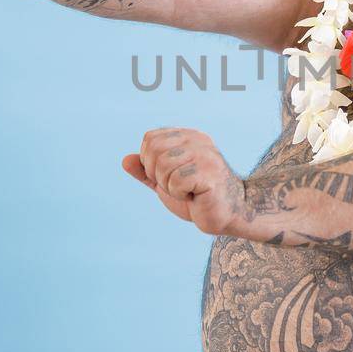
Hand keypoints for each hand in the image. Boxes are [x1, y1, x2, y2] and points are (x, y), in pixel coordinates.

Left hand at [123, 127, 246, 234]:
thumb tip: (125, 160)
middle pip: (153, 150)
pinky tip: (196, 196)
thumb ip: (146, 172)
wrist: (227, 214)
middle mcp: (197, 140)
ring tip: (189, 191)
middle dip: (158, 175)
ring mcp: (205, 154)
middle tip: (179, 185)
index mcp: (187, 136)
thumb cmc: (198, 198)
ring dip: (170, 187)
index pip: (150, 139)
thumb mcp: (166, 182)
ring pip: (163, 167)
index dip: (150, 162)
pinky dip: (180, 195)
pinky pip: (175, 182)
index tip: (170, 176)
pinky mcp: (209, 172)